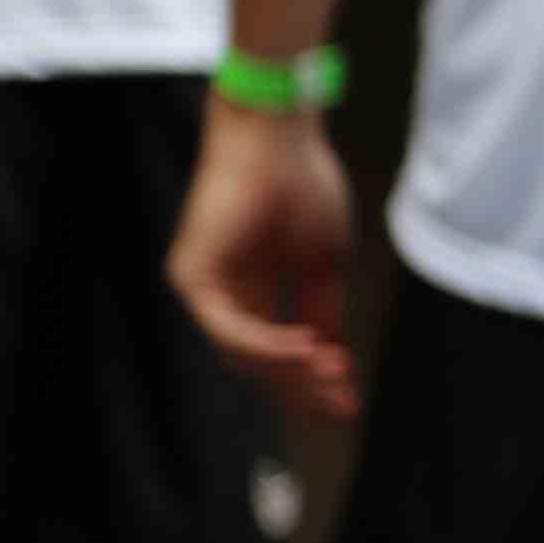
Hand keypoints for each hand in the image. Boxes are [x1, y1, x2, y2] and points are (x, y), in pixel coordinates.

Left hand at [166, 96, 363, 421]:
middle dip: (302, 387)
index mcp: (257, 288)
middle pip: (259, 363)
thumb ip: (321, 310)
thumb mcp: (324, 263)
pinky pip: (228, 327)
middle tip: (342, 403)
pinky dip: (266, 343)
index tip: (349, 403)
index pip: (281, 350)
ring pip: (243, 353)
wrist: (278, 140)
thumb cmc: (304, 186)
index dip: (315, 381)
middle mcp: (227, 294)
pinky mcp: (194, 276)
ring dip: (288, 369)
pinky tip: (303, 346)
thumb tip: (329, 357)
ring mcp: (207, 287)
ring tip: (330, 369)